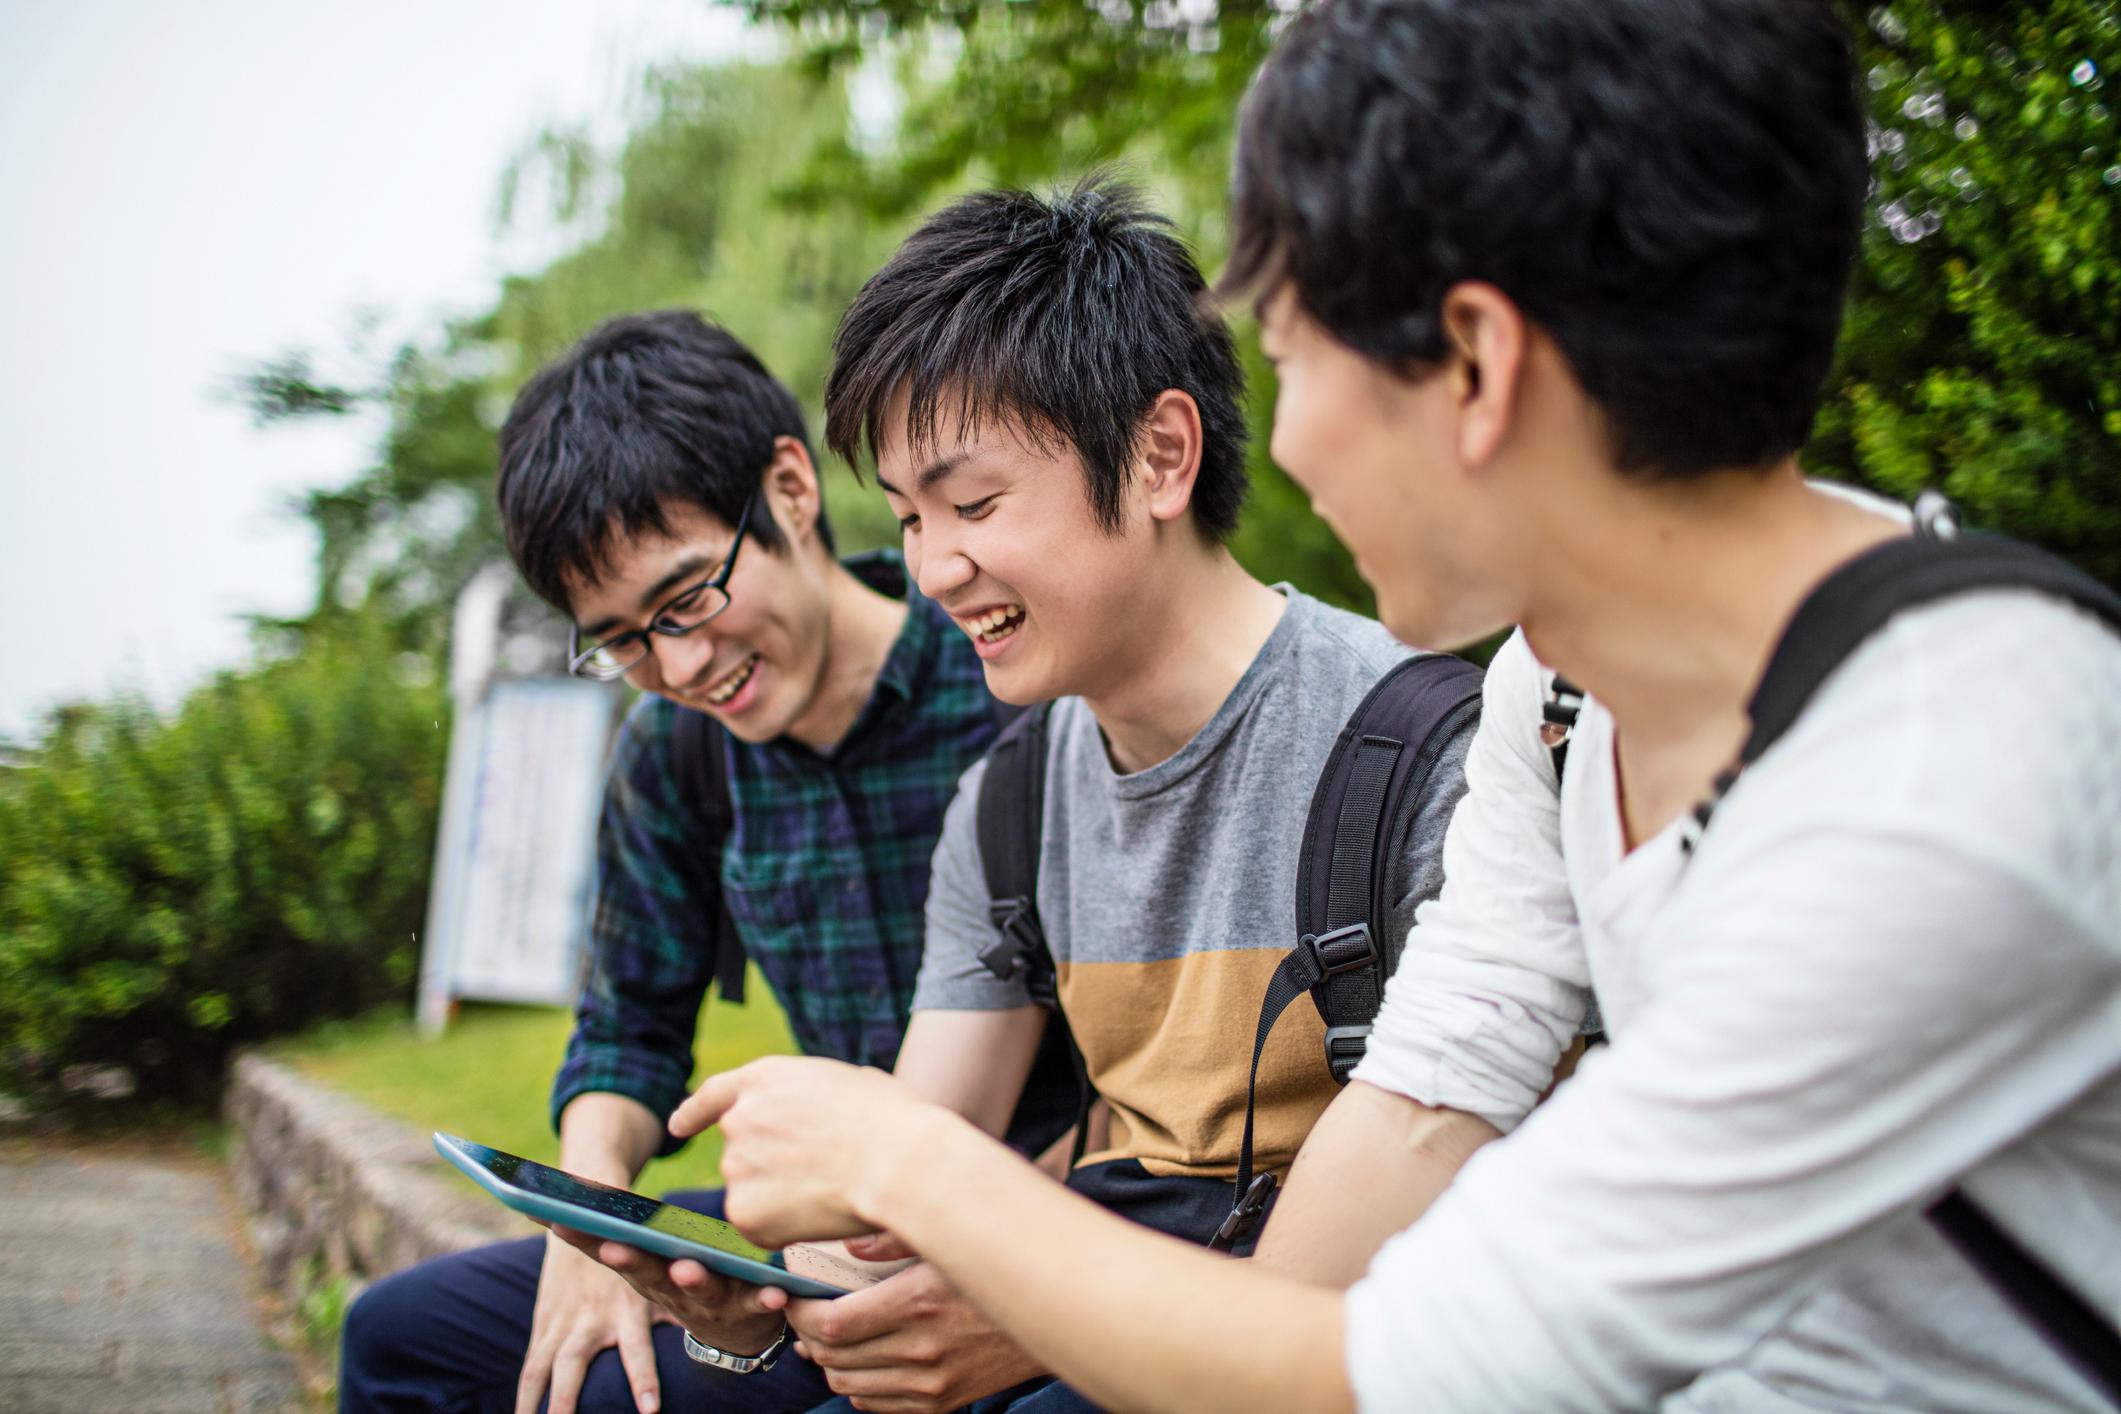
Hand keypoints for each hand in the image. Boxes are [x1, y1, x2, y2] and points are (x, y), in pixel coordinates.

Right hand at [515, 1232, 665, 1413]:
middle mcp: (589, 1318)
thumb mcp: (659, 1277)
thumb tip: (713, 1334)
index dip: (642, 1378)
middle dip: (567, 1399)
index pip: (636, 1348)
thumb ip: (678, 1307)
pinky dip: (524, 1398)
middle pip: (573, 1364)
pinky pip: (531, 1369)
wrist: (583, 1219)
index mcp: (626, 1308)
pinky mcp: (544, 1327)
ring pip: (543, 1369)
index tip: (650, 1411)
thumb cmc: (633, 1255)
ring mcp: (562, 1324)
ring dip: (536, 1405)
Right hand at [545, 1225, 787, 1359]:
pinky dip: (765, 1298)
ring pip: (699, 1290)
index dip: (584, 1240)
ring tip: (686, 1267)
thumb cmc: (682, 1279)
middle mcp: (670, 1290)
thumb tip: (553, 1197)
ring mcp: (708, 1303)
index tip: (559, 1220)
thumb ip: (614, 1228)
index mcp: (645, 1272)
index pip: (609, 1252)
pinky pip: (758, 1302)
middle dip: (630, 1260)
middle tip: (616, 1246)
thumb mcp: (648, 1256)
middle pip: (647, 1273)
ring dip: (691, 1280)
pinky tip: (777, 1292)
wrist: (734, 1331)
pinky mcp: (748, 1308)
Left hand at [670, 1056, 944, 1247]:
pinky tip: (819, 1213)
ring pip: (752, 1191)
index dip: (694, 1112)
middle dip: (770, 1165)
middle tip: (820, 1171)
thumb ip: (810, 1098)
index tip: (678, 1125)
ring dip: (780, 1196)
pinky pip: (760, 1225)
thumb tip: (816, 1114)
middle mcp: (739, 1119)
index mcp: (764, 1078)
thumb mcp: (846, 1082)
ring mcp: (737, 1167)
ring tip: (829, 1187)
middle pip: (742, 1152)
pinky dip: (784, 1227)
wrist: (897, 1163)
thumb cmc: (891, 1120)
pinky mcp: (744, 1212)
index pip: (715, 1095)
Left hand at [759, 1261, 1044, 1413]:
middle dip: (808, 1337)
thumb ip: (893, 1238)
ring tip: (829, 1336)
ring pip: (849, 1386)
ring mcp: (932, 1383)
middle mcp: (921, 1350)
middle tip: (806, 1314)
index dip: (802, 1315)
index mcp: (917, 1303)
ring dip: (830, 1363)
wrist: (1057, 1312)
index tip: (796, 1298)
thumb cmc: (1000, 1264)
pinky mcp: (943, 1402)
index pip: (832, 1326)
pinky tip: (863, 1359)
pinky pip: (877, 1405)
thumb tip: (846, 1246)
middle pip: (833, 1359)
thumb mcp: (949, 1238)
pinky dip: (859, 1385)